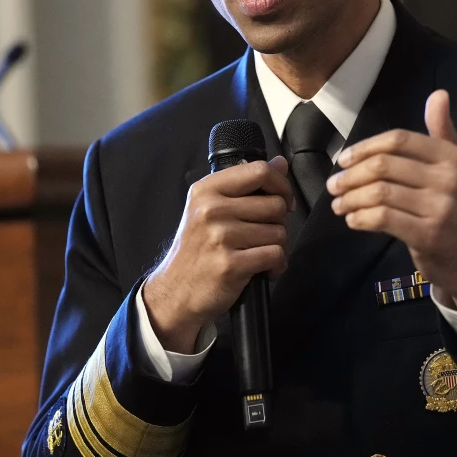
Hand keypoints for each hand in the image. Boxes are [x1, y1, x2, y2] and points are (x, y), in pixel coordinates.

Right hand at [144, 157, 292, 352]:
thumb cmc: (196, 250)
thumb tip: (280, 163)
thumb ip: (245, 185)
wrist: (175, 292)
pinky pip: (276, 255)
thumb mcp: (210, 209)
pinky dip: (276, 265)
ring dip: (276, 246)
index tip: (282, 199)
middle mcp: (211, 209)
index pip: (259, 171)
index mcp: (206, 190)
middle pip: (275, 204)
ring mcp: (220, 237)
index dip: (281, 185)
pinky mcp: (231, 264)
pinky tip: (263, 269)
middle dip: (278, 223)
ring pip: (279, 232)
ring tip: (257, 253)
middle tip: (262, 235)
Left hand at [327, 90, 456, 309]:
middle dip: (350, 175)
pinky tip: (353, 219)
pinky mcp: (429, 235)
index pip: (399, 140)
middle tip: (333, 185)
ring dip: (350, 198)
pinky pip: (383, 218)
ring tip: (338, 203)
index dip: (365, 147)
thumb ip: (443, 132)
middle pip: (384, 165)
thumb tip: (438, 93)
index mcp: (453, 157)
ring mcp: (441, 207)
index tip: (344, 160)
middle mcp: (450, 178)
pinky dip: (360, 217)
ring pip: (379, 192)